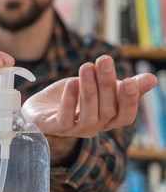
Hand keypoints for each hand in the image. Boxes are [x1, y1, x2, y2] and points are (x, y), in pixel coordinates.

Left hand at [22, 55, 157, 137]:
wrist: (40, 105)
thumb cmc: (72, 95)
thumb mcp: (97, 86)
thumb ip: (122, 85)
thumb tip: (152, 79)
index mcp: (107, 119)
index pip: (125, 116)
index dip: (130, 101)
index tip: (131, 81)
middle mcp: (93, 127)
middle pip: (107, 110)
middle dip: (106, 84)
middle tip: (104, 60)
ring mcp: (74, 130)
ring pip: (88, 114)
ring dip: (89, 89)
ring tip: (86, 67)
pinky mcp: (54, 127)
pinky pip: (65, 118)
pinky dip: (69, 100)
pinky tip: (71, 83)